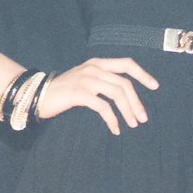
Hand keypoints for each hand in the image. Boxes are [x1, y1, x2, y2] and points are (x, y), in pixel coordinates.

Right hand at [32, 56, 158, 135]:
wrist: (37, 94)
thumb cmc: (63, 91)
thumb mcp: (85, 80)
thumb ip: (102, 81)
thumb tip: (126, 96)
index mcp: (97, 63)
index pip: (127, 64)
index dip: (143, 74)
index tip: (155, 86)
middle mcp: (93, 68)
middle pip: (124, 83)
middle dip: (137, 102)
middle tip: (143, 118)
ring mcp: (86, 79)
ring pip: (117, 94)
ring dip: (128, 111)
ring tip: (133, 125)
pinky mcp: (79, 93)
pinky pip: (103, 107)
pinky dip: (112, 119)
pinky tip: (115, 129)